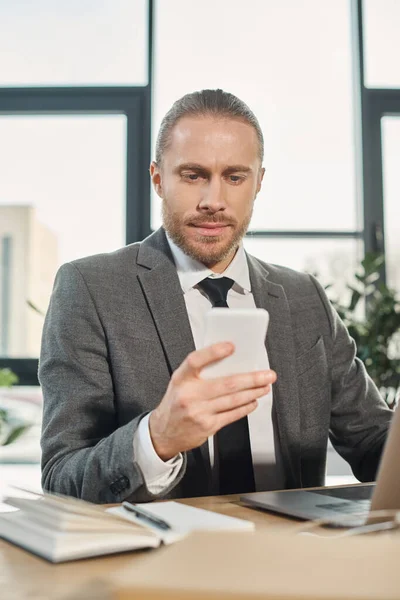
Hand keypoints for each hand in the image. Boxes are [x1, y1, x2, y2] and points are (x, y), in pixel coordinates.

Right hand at [149, 342, 276, 460]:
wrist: (164, 432)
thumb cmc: (176, 403)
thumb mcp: (180, 382)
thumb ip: (199, 372)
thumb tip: (230, 360)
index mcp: (181, 379)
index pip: (195, 360)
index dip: (213, 352)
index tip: (231, 346)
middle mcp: (189, 395)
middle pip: (226, 384)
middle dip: (252, 379)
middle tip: (267, 374)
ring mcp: (198, 412)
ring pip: (233, 400)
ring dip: (253, 392)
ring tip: (265, 386)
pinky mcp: (207, 426)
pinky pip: (232, 415)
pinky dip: (246, 407)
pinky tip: (253, 401)